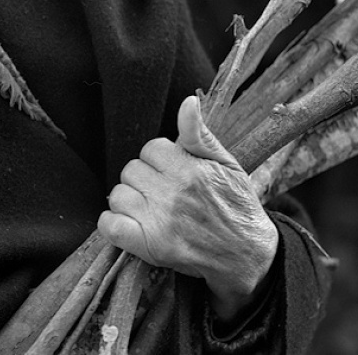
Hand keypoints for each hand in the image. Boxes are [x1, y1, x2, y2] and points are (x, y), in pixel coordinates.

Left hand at [97, 96, 278, 321]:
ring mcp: (159, 222)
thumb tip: (188, 102)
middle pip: (131, 170)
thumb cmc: (237, 205)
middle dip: (145, 178)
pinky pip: (109, 225)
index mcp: (190, 171)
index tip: (174, 172)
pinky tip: (131, 223)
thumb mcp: (227, 164)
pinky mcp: (149, 247)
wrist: (248, 255)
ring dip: (130, 201)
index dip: (160, 159)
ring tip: (152, 210)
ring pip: (118, 194)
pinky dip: (113, 223)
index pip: (150, 149)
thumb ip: (200, 134)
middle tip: (165, 193)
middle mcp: (172, 195)